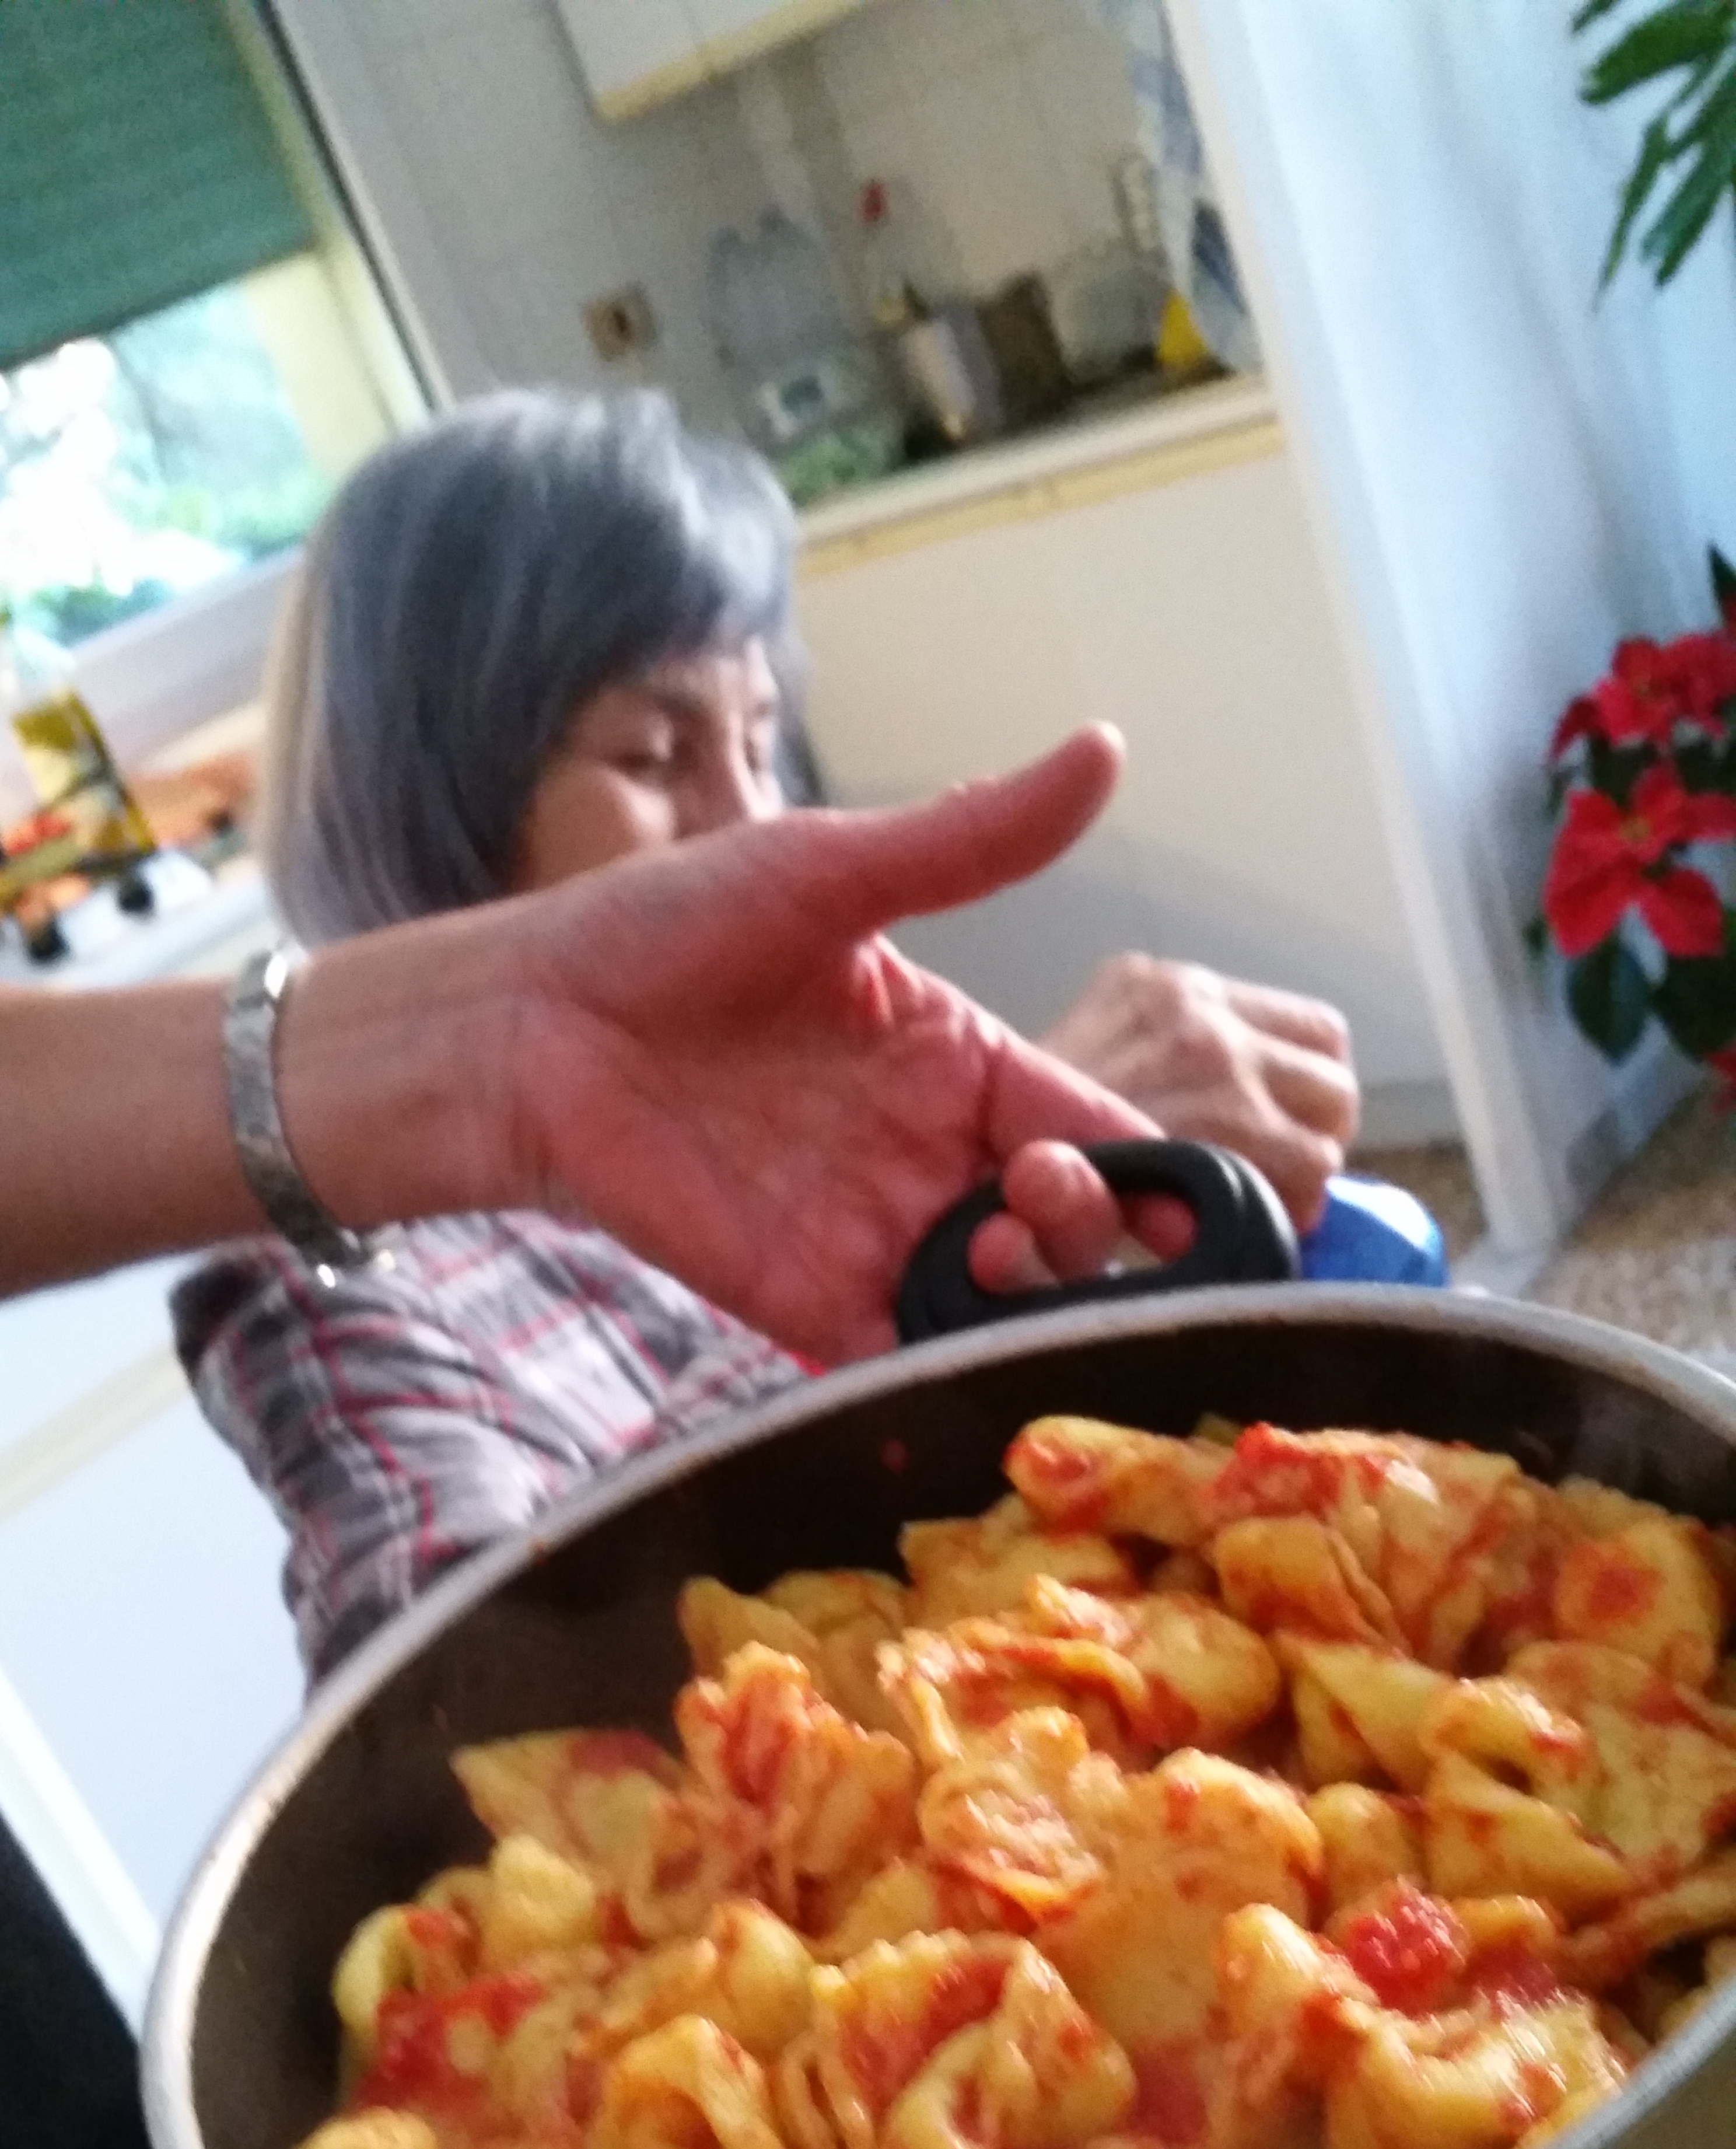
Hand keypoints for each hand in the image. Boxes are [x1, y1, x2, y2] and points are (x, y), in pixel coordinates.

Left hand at [474, 727, 1169, 1360]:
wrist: (530, 1025)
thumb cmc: (665, 931)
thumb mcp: (831, 872)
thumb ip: (971, 840)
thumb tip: (1105, 746)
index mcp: (958, 1062)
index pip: (1093, 1127)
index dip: (1154, 1171)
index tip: (1196, 1201)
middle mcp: (932, 1158)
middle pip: (1066, 1225)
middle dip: (1087, 1226)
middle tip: (1035, 1195)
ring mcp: (874, 1235)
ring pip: (1002, 1301)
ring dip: (1030, 1295)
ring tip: (997, 1250)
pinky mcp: (808, 1300)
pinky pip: (907, 1352)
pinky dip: (952, 1364)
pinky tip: (967, 1347)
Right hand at [1038, 955, 1358, 1234]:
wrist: (987, 1190)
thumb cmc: (1022, 1152)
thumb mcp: (1081, 1068)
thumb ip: (1156, 1067)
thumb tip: (1230, 1111)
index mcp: (1162, 986)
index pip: (1296, 1022)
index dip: (1298, 1085)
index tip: (1274, 1129)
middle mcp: (1197, 1009)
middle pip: (1330, 1063)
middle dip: (1314, 1126)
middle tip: (1279, 1172)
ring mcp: (1219, 1063)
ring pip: (1332, 1119)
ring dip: (1307, 1172)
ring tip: (1259, 1207)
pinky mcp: (1233, 1128)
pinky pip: (1312, 1170)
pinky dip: (1294, 1210)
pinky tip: (1248, 1228)